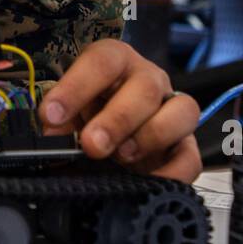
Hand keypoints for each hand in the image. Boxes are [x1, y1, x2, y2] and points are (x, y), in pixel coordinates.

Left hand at [39, 39, 201, 181]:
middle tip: (91, 144)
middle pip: (145, 88)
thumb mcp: (69, 114)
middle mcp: (148, 80)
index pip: (102, 62)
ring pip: (182, 111)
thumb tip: (51, 138)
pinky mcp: (185, 145)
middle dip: (116, 119)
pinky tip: (146, 182)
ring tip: (122, 157)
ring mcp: (173, 110)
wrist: (108, 138)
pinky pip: (191, 156)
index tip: (51, 116)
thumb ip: (60, 123)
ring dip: (150, 136)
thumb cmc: (88, 116)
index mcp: (116, 62)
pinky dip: (173, 173)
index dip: (76, 87)